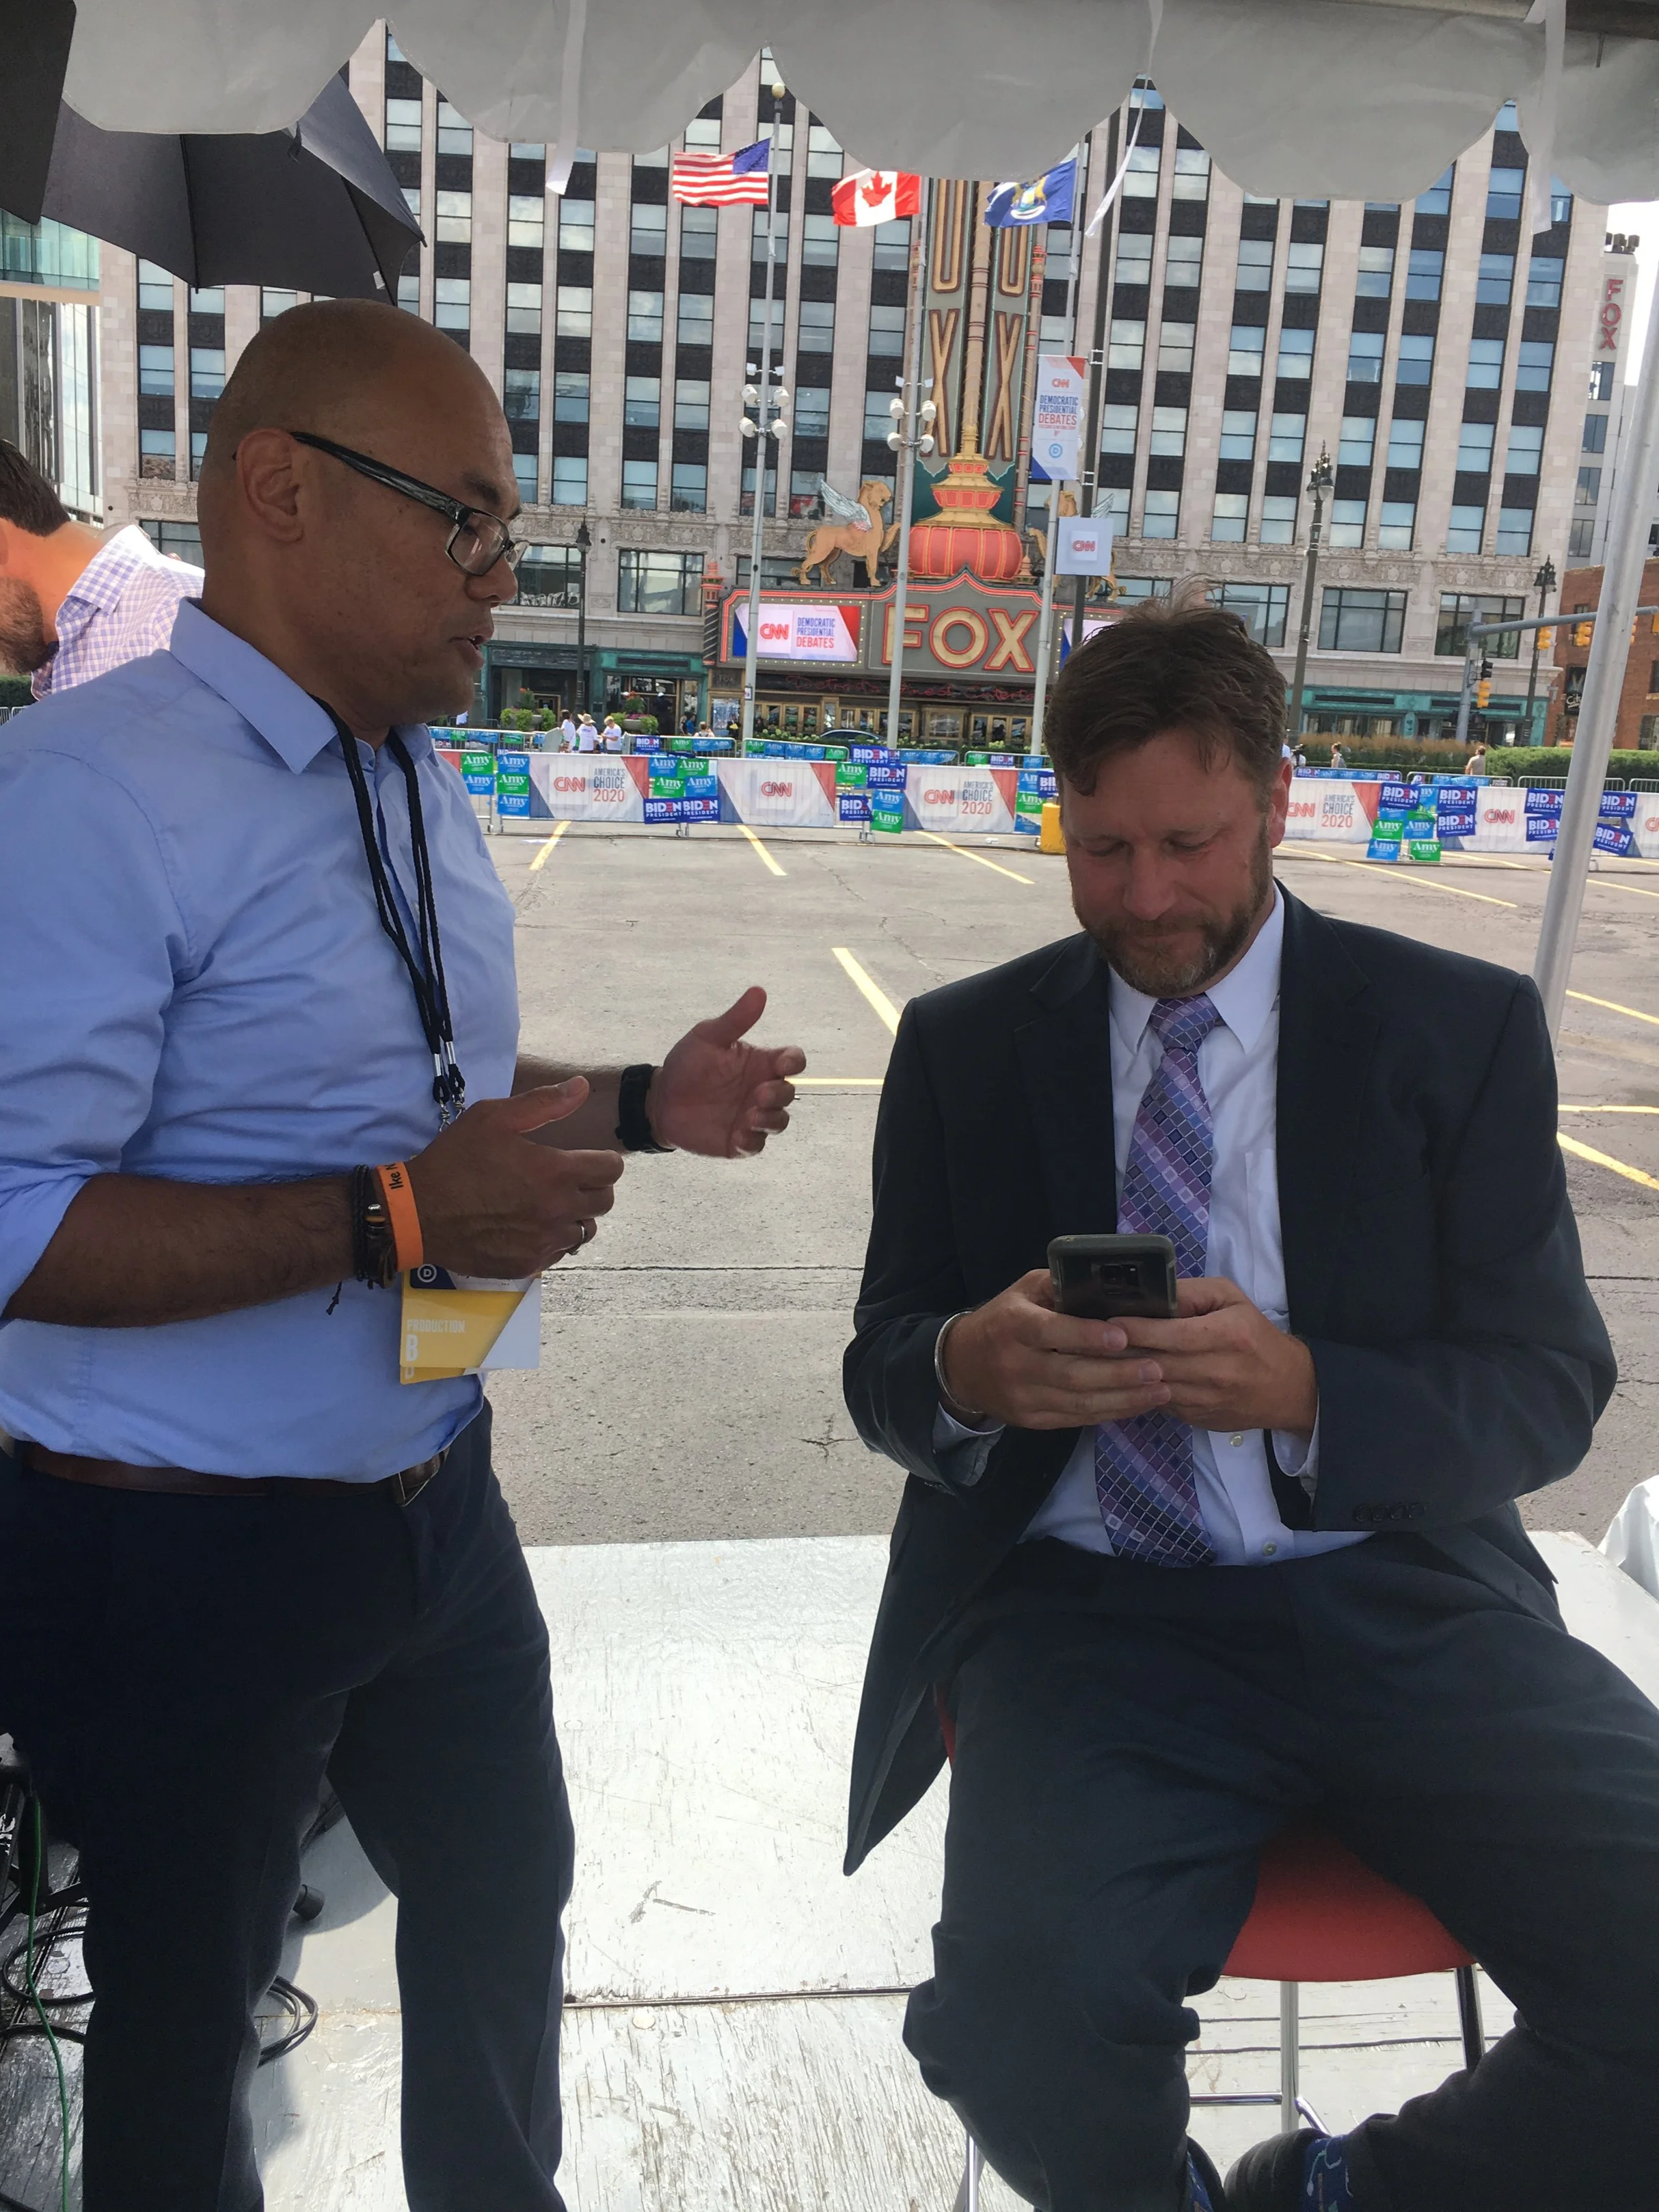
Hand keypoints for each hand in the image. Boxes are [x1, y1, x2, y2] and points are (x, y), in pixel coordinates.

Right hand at [408, 1079, 623, 1275]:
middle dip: (593, 1187)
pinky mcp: (528, 1265)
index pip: (611, 1170)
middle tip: (568, 1179)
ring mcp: (543, 1243)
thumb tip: (582, 1086)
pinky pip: (559, 1252)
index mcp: (554, 1172)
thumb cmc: (455, 1160)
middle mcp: (557, 1211)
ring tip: (548, 1203)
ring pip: (585, 1230)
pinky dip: (552, 1238)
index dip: (603, 1160)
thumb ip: (544, 1103)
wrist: (418, 1212)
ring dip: (575, 1215)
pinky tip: (529, 1225)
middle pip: (605, 1201)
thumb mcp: (493, 1118)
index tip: (588, 1158)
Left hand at [649, 985, 806, 1157]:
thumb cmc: (687, 1064)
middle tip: (757, 1095)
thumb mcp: (708, 1038)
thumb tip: (759, 991)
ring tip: (749, 1117)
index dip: (794, 1062)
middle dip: (779, 1095)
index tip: (781, 1063)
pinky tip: (737, 1135)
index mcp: (761, 1063)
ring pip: (779, 1121)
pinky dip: (752, 1141)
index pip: (793, 1061)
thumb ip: (735, 1020)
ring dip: (770, 1120)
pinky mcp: (739, 1141)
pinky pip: (756, 1145)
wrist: (660, 1099)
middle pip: (788, 1093)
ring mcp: (753, 1117)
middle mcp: (762, 1090)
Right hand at [941, 1269, 1174, 1431]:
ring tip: (1160, 1390)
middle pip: (1072, 1374)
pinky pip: (1076, 1419)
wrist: (962, 1366)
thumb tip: (1107, 1285)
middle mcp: (1016, 1364)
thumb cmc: (1003, 1320)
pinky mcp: (1032, 1420)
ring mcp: (1023, 1397)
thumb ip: (1060, 1287)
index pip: (1051, 1332)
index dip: (1087, 1336)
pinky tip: (1137, 1404)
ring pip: (1079, 1403)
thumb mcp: (1023, 1291)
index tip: (1123, 1337)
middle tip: (1157, 1368)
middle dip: (1118, 1374)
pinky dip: (1109, 1412)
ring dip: (1123, 1398)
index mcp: (1013, 1325)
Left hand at [1115, 1278, 1317, 1439]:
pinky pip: (1159, 1402)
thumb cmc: (1254, 1336)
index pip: (1171, 1335)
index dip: (1137, 1329)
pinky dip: (1141, 1390)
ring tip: (1101, 1357)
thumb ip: (1193, 1293)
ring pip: (1152, 1386)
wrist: (1286, 1389)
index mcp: (1225, 1336)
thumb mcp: (1231, 1300)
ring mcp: (1204, 1400)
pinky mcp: (1195, 1418)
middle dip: (1121, 1351)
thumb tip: (1154, 1293)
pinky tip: (1126, 1377)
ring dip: (1125, 1374)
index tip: (1109, 1322)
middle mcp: (1215, 1371)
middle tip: (1093, 1339)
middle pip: (1156, 1362)